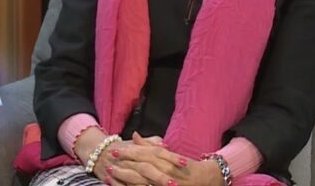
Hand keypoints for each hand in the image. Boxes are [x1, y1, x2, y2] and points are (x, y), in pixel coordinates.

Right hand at [74, 130, 167, 185]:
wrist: (96, 151)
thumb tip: (166, 145)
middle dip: (161, 176)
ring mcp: (120, 170)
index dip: (171, 157)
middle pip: (147, 167)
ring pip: (135, 179)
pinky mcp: (112, 181)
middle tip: (175, 184)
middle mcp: (129, 159)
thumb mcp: (135, 144)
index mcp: (137, 148)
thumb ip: (151, 143)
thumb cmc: (121, 148)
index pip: (156, 151)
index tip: (185, 162)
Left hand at [108, 132, 224, 185]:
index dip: (129, 152)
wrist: (205, 178)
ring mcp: (164, 182)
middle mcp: (166, 170)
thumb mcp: (168, 153)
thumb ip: (149, 144)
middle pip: (142, 167)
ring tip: (111, 176)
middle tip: (109, 164)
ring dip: (126, 179)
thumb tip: (135, 135)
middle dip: (124, 165)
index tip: (115, 151)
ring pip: (143, 180)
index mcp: (165, 158)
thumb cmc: (184, 165)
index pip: (145, 153)